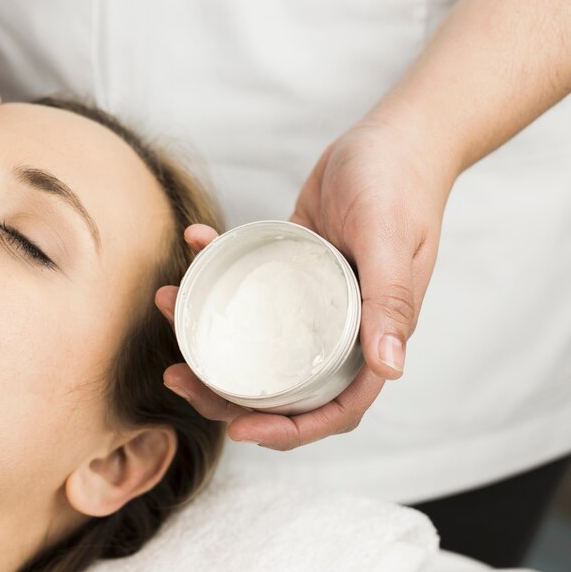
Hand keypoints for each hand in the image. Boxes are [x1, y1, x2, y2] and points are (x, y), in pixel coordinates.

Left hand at [156, 113, 455, 449]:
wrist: (389, 141)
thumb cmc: (398, 187)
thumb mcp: (391, 242)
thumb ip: (390, 303)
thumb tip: (390, 369)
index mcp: (371, 335)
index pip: (337, 405)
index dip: (292, 430)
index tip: (241, 430)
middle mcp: (341, 326)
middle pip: (285, 383)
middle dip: (230, 394)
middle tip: (181, 378)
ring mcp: (313, 297)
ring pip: (259, 336)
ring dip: (211, 333)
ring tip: (172, 306)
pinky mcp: (293, 264)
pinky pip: (251, 281)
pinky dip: (219, 267)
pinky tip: (196, 244)